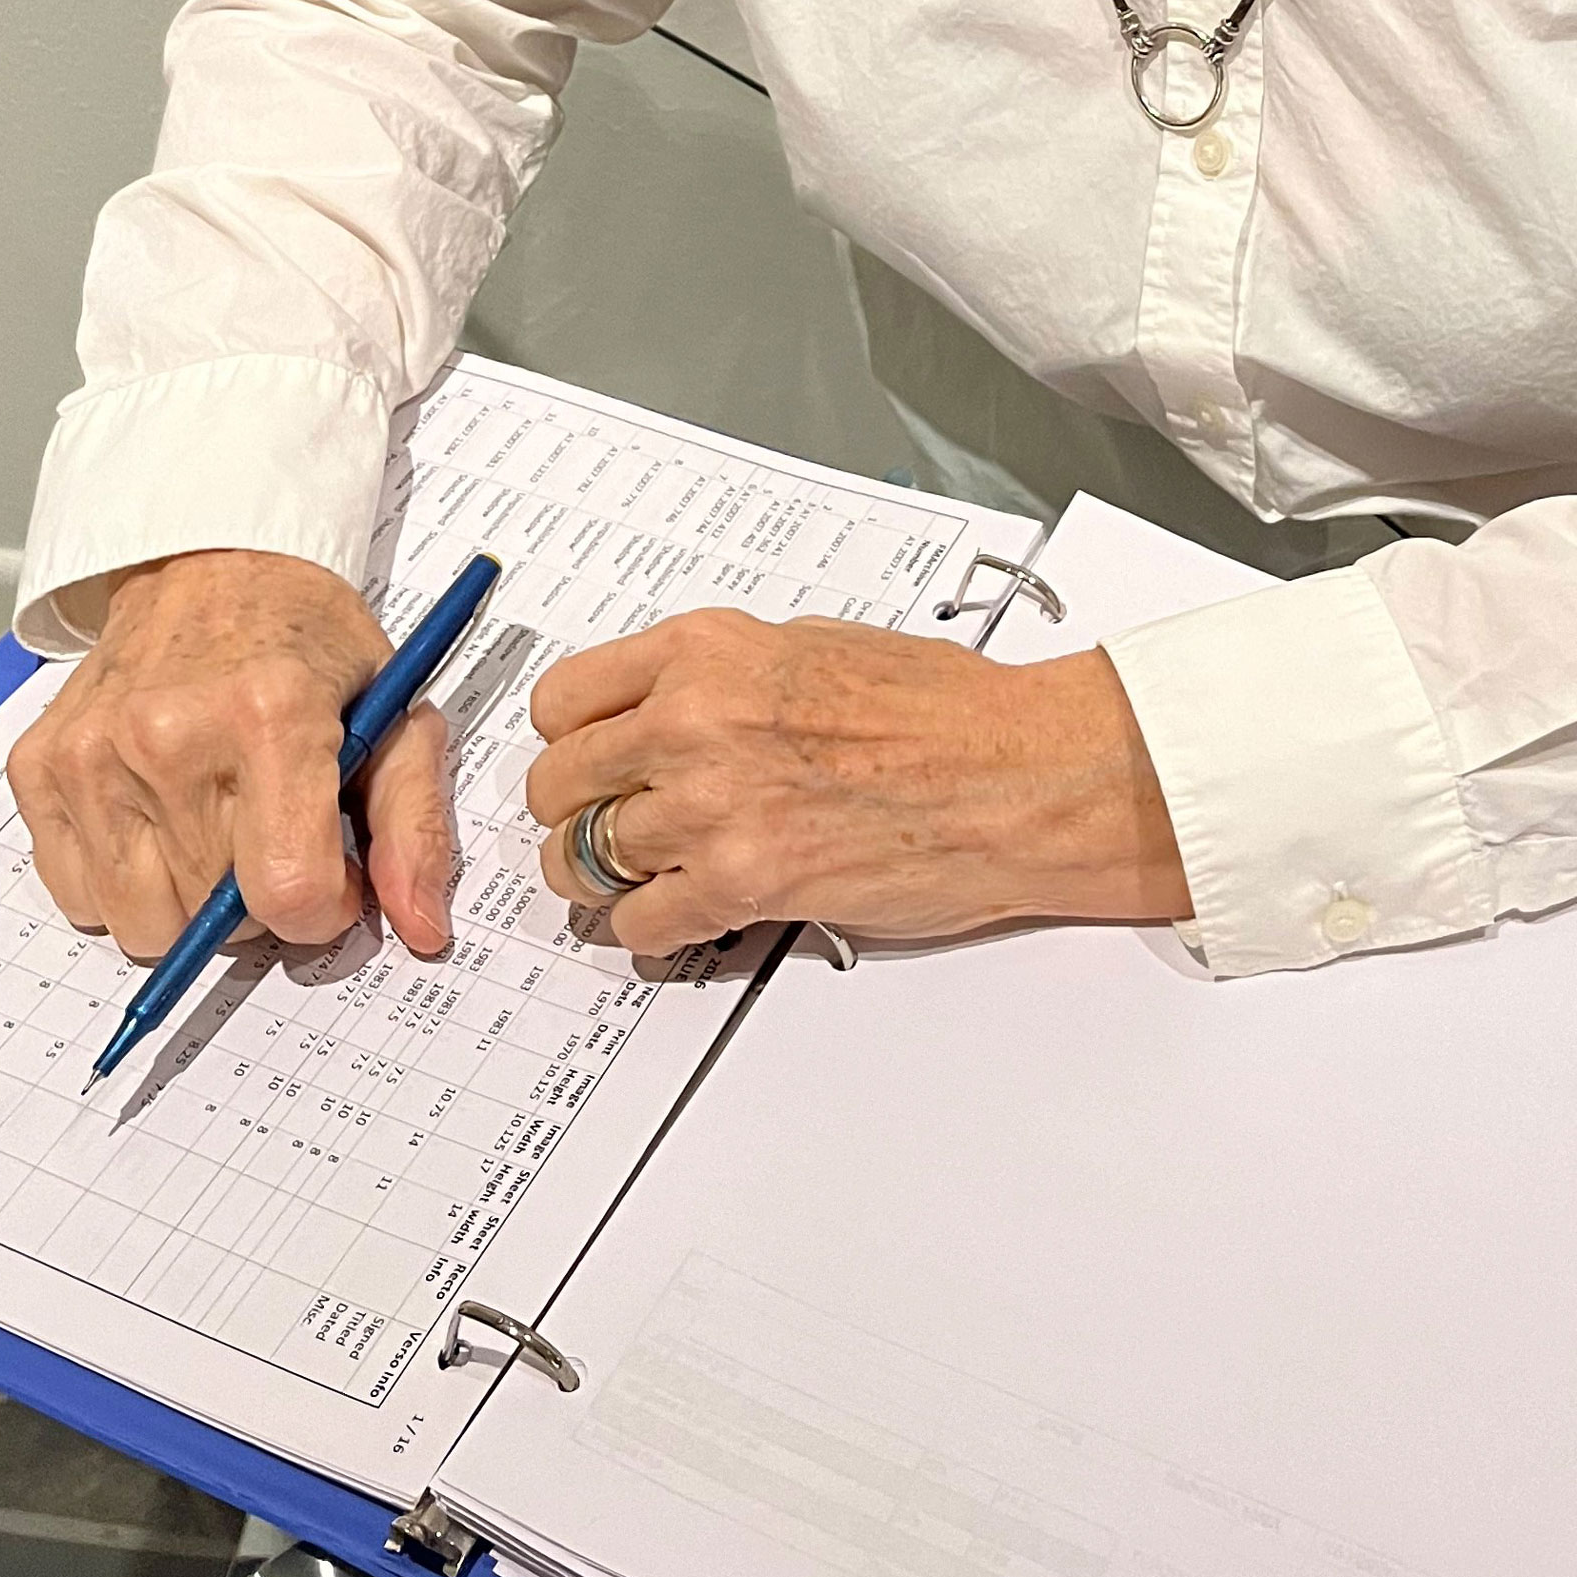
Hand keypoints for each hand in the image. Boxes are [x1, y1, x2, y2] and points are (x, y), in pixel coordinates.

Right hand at [9, 548, 454, 963]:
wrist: (210, 563)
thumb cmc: (306, 641)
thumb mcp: (395, 712)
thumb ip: (414, 826)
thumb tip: (423, 929)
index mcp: (272, 715)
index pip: (289, 893)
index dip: (323, 909)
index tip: (331, 875)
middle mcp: (169, 734)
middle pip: (215, 920)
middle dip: (258, 898)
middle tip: (271, 827)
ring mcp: (93, 754)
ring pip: (141, 924)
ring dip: (185, 900)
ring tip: (213, 824)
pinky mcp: (37, 766)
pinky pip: (77, 895)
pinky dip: (121, 880)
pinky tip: (155, 817)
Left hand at [522, 608, 1187, 952]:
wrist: (1019, 773)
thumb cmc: (948, 710)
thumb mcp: (816, 647)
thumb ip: (725, 675)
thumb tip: (667, 708)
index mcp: (708, 650)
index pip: (565, 700)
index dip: (571, 740)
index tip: (585, 760)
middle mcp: (694, 720)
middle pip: (557, 784)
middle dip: (576, 812)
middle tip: (604, 829)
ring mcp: (712, 805)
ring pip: (584, 860)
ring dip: (608, 877)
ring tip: (647, 877)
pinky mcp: (743, 882)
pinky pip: (638, 922)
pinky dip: (651, 929)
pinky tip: (683, 914)